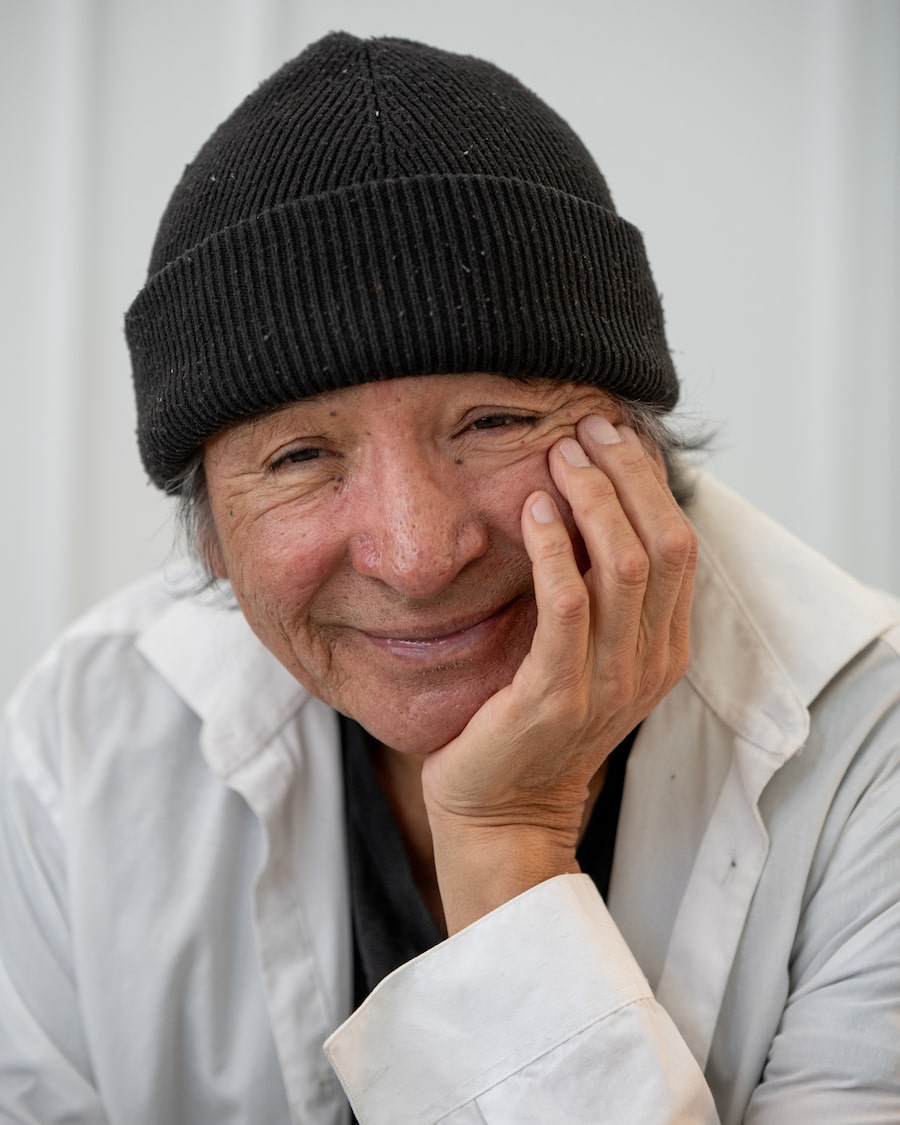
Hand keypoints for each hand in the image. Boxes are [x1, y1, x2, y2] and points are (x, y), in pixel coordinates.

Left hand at [420, 416, 696, 931]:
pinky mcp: (555, 694)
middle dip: (627, 476)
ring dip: (594, 499)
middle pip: (663, 543)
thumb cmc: (536, 723)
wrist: (502, 810)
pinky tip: (531, 510)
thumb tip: (586, 506)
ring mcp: (608, 682)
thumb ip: (601, 595)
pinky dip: (553, 549)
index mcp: (664, 647)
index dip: (650, 481)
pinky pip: (566, 605)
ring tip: (560, 455)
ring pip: (625, 565)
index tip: (614, 434)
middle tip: (586, 428)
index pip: (679, 542)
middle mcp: (649, 662)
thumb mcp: (587, 653)